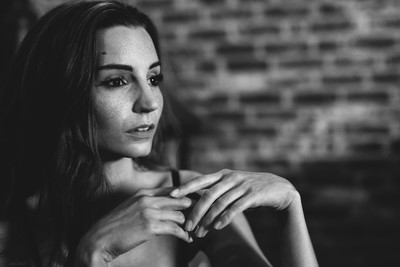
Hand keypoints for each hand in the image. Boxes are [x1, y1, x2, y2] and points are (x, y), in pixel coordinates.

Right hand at [76, 187, 192, 264]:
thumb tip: (161, 207)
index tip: (196, 203)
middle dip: (193, 208)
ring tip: (194, 230)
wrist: (99, 239)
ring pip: (179, 214)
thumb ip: (146, 203)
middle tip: (200, 216)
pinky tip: (187, 239)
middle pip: (179, 199)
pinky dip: (184, 234)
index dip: (186, 196)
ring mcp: (149, 212)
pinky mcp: (150, 227)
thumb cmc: (115, 226)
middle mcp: (147, 199)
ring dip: (189, 224)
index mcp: (143, 193)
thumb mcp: (130, 207)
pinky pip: (175, 229)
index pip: (172, 190)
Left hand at [169, 169, 297, 236]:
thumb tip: (196, 203)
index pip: (200, 180)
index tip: (171, 195)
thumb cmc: (250, 189)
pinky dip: (225, 218)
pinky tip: (217, 227)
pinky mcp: (253, 195)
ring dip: (208, 220)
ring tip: (200, 232)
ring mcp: (242, 185)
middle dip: (195, 212)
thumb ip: (217, 191)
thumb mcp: (232, 186)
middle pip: (208, 195)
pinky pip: (236, 208)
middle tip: (187, 226)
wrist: (278, 188)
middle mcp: (230, 178)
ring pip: (220, 204)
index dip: (186, 187)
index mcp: (223, 174)